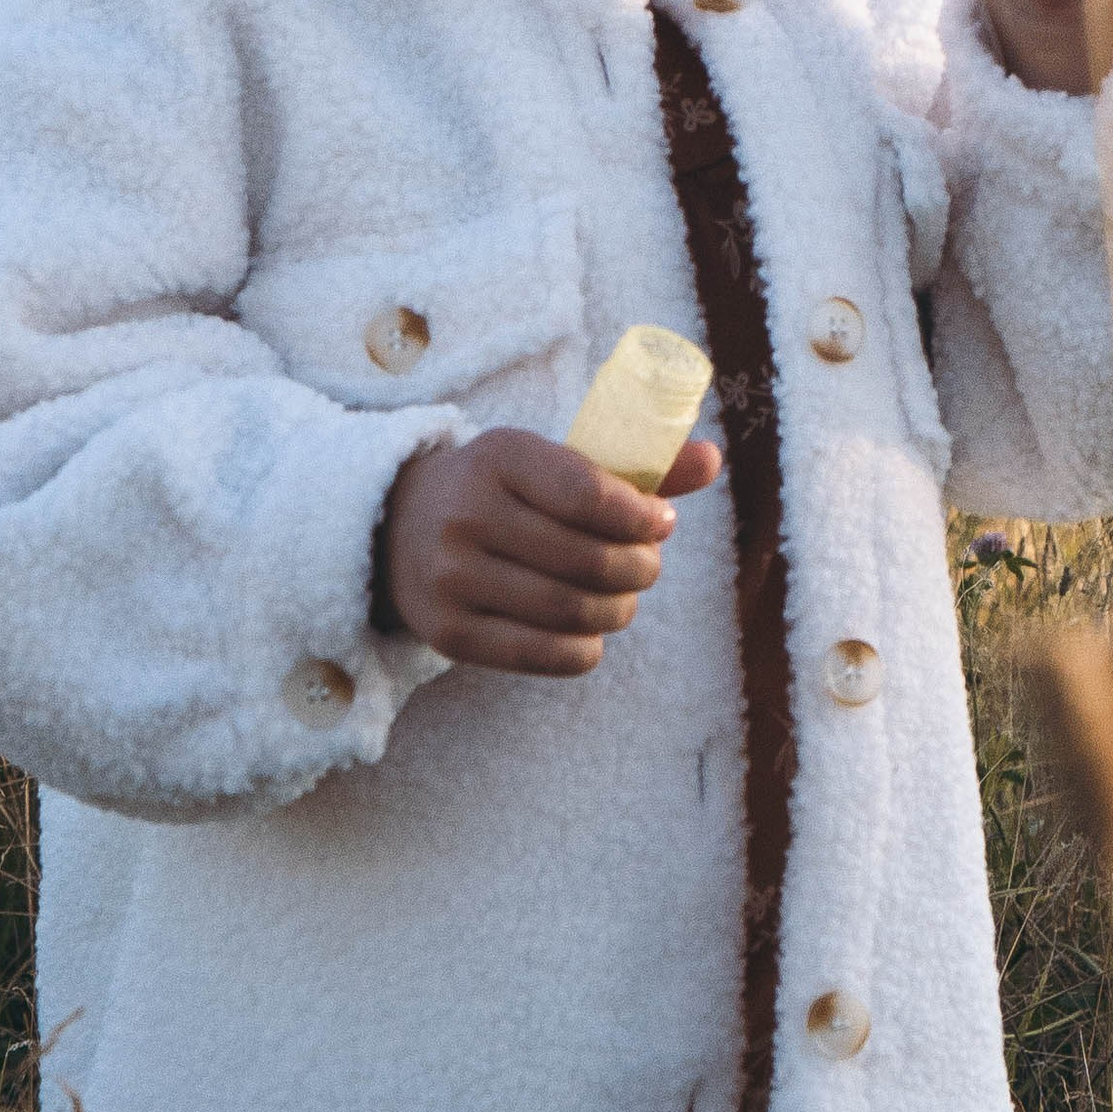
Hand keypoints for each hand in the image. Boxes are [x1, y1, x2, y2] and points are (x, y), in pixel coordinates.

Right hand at [377, 427, 722, 676]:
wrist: (400, 528)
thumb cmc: (505, 491)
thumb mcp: (553, 462)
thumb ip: (634, 466)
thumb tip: (713, 459)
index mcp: (499, 457)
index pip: (591, 495)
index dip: (643, 518)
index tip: (660, 523)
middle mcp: (467, 514)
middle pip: (591, 560)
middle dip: (641, 568)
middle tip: (647, 566)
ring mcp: (451, 577)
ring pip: (574, 611)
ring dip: (618, 609)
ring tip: (621, 597)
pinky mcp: (449, 632)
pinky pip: (546, 655)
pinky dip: (585, 648)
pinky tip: (590, 632)